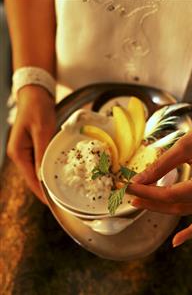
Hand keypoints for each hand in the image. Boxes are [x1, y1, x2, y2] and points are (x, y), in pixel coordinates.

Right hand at [7, 85, 55, 202]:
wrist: (36, 95)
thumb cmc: (37, 109)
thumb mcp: (42, 130)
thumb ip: (42, 153)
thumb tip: (43, 176)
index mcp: (19, 152)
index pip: (31, 179)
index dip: (42, 193)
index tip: (54, 205)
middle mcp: (20, 154)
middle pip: (33, 178)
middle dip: (46, 190)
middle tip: (62, 201)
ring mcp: (26, 151)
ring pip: (37, 172)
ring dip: (48, 180)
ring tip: (62, 191)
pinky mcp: (33, 147)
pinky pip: (41, 163)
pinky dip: (48, 170)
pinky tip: (58, 174)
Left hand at [128, 95, 191, 246]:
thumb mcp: (183, 146)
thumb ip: (160, 166)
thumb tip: (137, 180)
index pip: (171, 194)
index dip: (147, 191)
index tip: (128, 186)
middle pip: (177, 205)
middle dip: (151, 201)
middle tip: (130, 194)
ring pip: (186, 210)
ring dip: (163, 208)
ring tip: (141, 202)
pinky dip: (191, 229)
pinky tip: (177, 240)